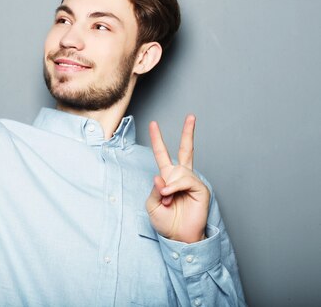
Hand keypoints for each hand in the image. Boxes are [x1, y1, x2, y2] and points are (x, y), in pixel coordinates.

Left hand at [145, 115, 209, 243]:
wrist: (178, 237)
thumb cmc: (165, 222)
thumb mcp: (151, 204)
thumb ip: (154, 188)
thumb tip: (161, 176)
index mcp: (167, 178)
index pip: (162, 154)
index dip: (157, 139)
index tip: (153, 124)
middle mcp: (181, 176)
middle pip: (186, 150)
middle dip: (188, 133)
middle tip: (191, 116)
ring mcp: (192, 181)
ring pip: (178, 171)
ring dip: (168, 186)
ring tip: (167, 199)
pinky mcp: (201, 189)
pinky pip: (185, 180)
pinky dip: (175, 187)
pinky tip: (172, 196)